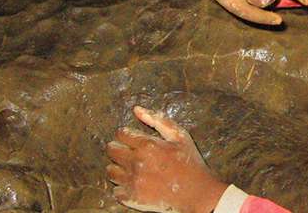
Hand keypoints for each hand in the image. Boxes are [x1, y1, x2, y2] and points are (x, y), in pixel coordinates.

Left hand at [106, 106, 227, 212]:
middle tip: (132, 154)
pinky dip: (122, 187)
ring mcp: (133, 181)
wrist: (197, 193)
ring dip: (119, 168)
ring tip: (134, 170)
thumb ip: (157, 120)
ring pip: (110, 170)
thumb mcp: (180, 136)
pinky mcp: (132, 198)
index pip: (120, 134)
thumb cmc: (190, 163)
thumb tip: (136, 109)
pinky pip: (115, 190)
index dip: (126, 135)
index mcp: (147, 145)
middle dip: (119, 149)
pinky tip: (135, 184)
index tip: (133, 141)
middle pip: (111, 150)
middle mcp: (137, 162)